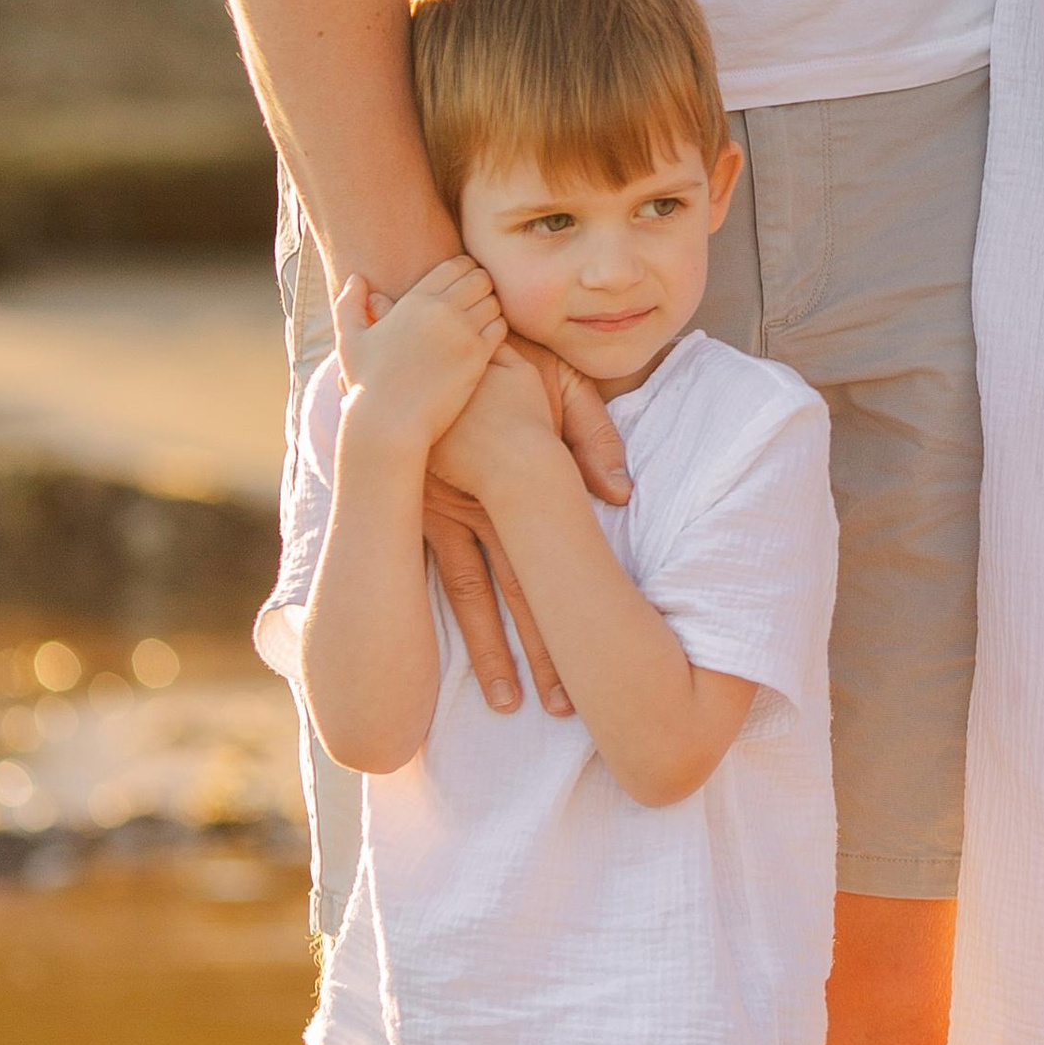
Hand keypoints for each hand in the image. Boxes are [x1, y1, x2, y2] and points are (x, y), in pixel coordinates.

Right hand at [331, 257, 501, 448]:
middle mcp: (441, 310)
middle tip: (476, 301)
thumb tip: (356, 277)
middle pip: (480, 278)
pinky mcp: (477, 356)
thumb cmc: (367, 385)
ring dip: (490, 307)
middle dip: (481, 285)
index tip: (463, 283)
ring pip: (493, 301)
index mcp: (414, 300)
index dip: (464, 269)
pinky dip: (496, 329)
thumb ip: (349, 305)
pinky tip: (485, 341)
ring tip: (482, 319)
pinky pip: (500, 327)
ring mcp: (462, 332)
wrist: (389, 424)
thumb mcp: (350, 341)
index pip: (455, 265)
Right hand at [421, 338, 630, 718]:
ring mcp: (444, 515)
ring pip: (475, 600)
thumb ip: (595, 432)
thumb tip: (624, 494)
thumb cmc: (504, 355)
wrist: (429, 335)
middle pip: (522, 594)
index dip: (578, 613)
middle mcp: (484, 508)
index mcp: (524, 477)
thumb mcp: (560, 378)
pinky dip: (446, 620)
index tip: (601, 661)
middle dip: (545, 654)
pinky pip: (435, 576)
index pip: (558, 559)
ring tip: (511, 708)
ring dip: (494, 655)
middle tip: (568, 709)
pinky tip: (442, 663)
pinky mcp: (419, 514)